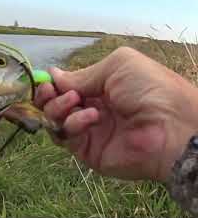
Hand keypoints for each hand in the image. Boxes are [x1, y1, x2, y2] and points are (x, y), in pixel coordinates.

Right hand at [34, 47, 197, 181]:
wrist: (173, 126)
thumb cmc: (150, 88)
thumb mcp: (117, 66)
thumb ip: (82, 74)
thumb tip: (52, 74)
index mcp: (100, 88)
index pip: (65, 86)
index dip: (52, 84)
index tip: (44, 80)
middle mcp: (91, 108)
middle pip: (54, 104)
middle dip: (47, 96)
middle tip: (49, 91)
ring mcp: (89, 131)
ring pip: (55, 121)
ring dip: (58, 108)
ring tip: (75, 101)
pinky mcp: (88, 151)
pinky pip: (67, 137)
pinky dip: (72, 124)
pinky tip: (90, 118)